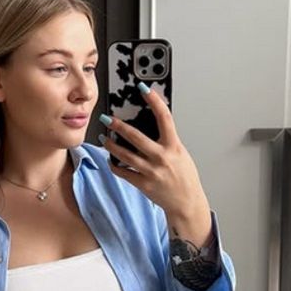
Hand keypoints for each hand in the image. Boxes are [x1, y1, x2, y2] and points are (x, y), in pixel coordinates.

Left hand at [98, 82, 209, 220]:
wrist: (187, 202)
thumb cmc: (185, 177)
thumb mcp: (181, 153)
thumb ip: (167, 140)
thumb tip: (153, 125)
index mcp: (174, 147)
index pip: (164, 118)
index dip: (154, 101)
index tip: (144, 88)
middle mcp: (162, 158)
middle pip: (136, 137)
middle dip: (119, 126)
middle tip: (107, 118)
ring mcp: (151, 171)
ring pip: (125, 155)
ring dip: (111, 145)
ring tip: (103, 137)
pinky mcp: (143, 184)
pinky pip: (123, 172)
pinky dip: (114, 164)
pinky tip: (110, 158)